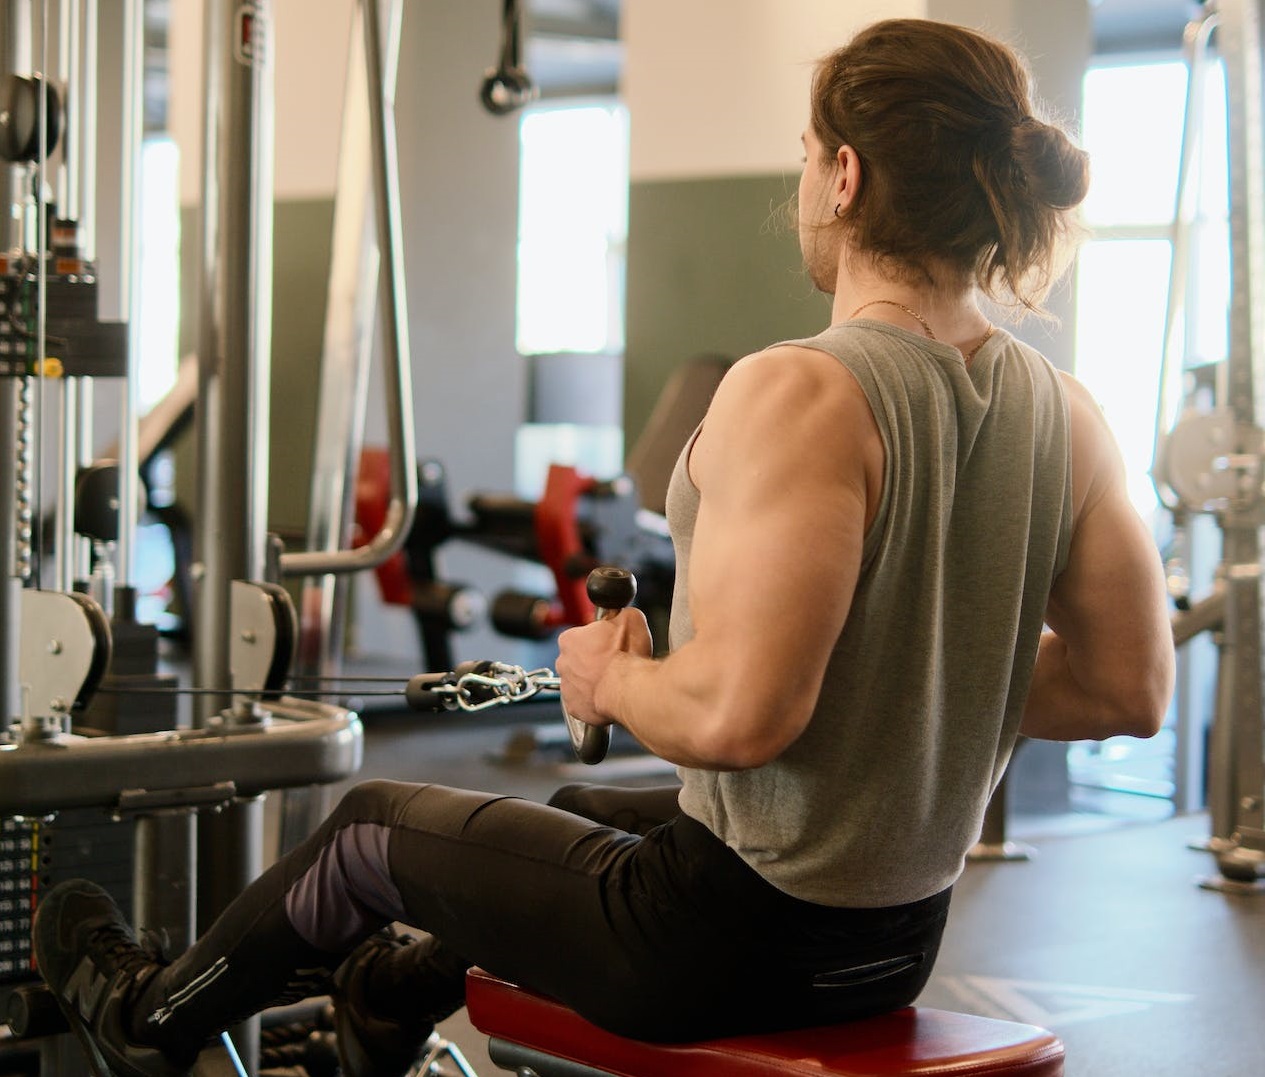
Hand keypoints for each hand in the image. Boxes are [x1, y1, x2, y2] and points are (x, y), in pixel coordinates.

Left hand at [556, 607, 651, 725]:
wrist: (627, 689)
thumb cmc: (626, 656)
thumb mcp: (631, 619)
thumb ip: (621, 613)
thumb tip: (622, 614)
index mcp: (569, 639)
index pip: (579, 636)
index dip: (596, 639)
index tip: (609, 643)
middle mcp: (562, 663)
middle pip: (577, 659)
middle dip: (592, 661)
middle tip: (613, 663)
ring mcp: (566, 687)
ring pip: (579, 682)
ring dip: (592, 681)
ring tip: (613, 682)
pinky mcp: (573, 707)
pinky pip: (582, 702)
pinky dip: (593, 700)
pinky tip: (608, 696)